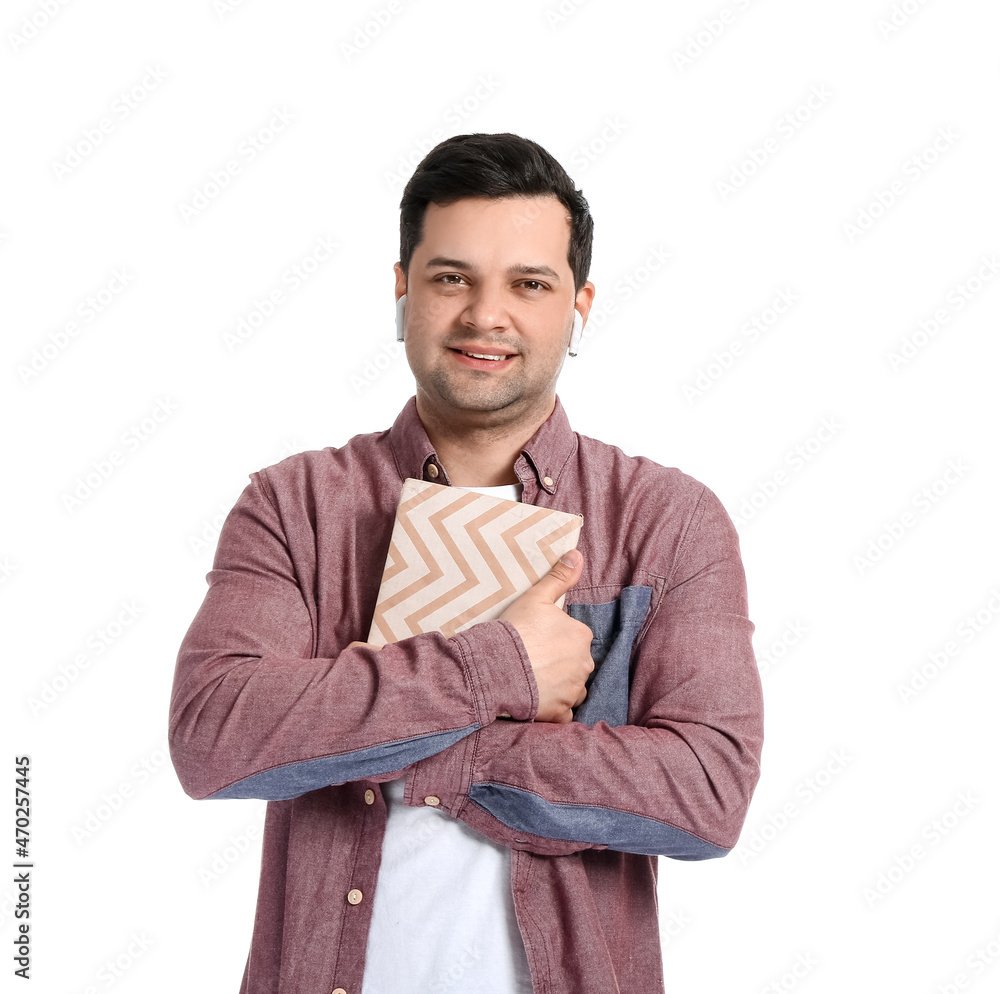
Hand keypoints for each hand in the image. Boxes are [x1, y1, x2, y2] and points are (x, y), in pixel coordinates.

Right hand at [499, 549, 593, 722]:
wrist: (494, 667)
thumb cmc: (515, 630)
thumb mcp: (537, 597)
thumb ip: (560, 577)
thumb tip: (577, 554)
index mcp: (581, 636)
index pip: (574, 638)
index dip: (555, 640)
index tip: (536, 641)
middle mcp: (584, 664)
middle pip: (576, 664)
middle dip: (560, 664)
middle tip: (532, 661)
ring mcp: (573, 690)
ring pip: (572, 689)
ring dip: (559, 687)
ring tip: (533, 680)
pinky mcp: (560, 713)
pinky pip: (563, 713)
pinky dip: (553, 709)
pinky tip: (536, 700)